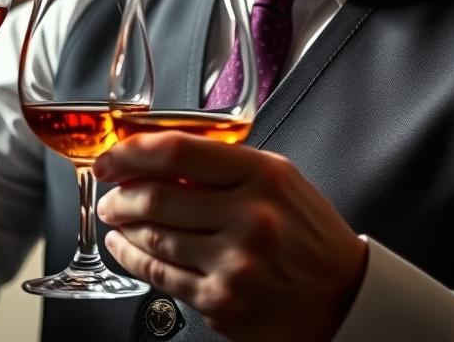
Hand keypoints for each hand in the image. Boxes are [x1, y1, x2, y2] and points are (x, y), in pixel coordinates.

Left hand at [93, 133, 367, 341]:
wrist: (344, 298)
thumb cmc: (308, 234)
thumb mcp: (279, 180)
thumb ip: (224, 166)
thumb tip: (157, 158)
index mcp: (264, 176)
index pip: (179, 152)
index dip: (133, 152)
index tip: (113, 156)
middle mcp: (250, 218)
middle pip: (156, 197)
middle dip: (119, 193)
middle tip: (109, 191)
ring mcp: (234, 263)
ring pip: (152, 237)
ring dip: (121, 225)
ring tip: (114, 216)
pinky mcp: (222, 302)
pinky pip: (161, 275)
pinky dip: (133, 258)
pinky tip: (124, 247)